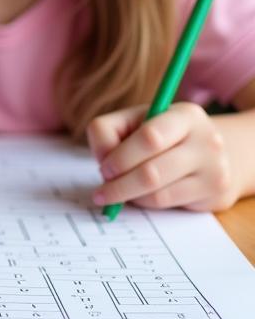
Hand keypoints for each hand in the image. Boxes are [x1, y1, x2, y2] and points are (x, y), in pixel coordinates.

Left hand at [87, 102, 237, 212]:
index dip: (121, 156)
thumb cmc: (164, 135)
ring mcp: (215, 169)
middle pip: (151, 172)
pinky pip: (166, 203)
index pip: (150, 138)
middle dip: (119, 184)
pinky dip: (144, 202)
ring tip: (117, 192)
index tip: (103, 168)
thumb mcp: (136, 120)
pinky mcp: (216, 193)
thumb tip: (103, 159)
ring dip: (129, 195)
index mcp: (185, 115)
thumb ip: (109, 131)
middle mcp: (206, 141)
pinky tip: (138, 196)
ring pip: (157, 192)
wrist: (215, 153)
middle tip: (101, 191)